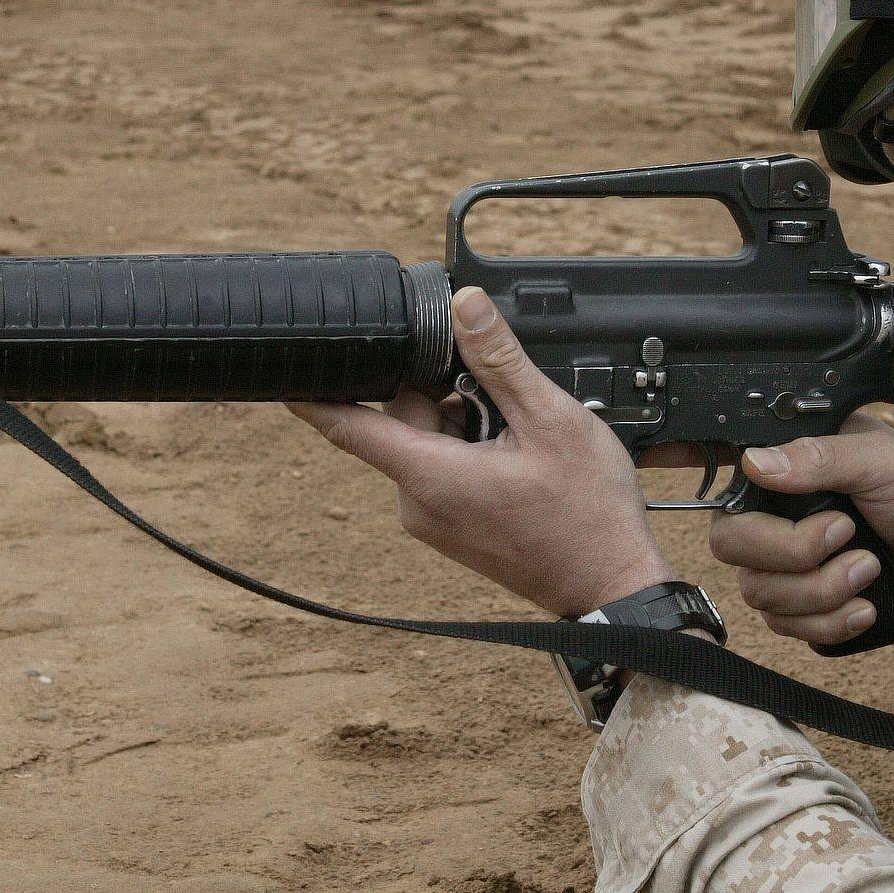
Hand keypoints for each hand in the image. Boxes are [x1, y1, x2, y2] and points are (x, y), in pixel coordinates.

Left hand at [289, 288, 671, 616]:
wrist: (610, 585)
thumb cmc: (587, 514)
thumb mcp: (549, 420)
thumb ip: (500, 361)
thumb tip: (465, 307)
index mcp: (430, 475)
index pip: (348, 427)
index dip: (313, 395)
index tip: (283, 372)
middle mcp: (419, 502)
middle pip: (402, 419)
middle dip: (444, 392)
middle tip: (503, 397)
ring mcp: (434, 520)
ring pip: (426, 441)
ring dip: (464, 421)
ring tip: (520, 435)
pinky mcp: (450, 528)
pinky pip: (441, 468)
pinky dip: (470, 448)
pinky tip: (516, 454)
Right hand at [712, 419, 893, 695]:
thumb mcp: (883, 461)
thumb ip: (821, 456)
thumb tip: (755, 463)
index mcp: (781, 463)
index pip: (718, 467)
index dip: (683, 460)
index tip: (703, 470)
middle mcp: (766, 512)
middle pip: (728, 543)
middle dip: (792, 553)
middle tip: (848, 535)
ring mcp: (775, 563)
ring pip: (757, 592)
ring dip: (822, 589)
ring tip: (870, 568)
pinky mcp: (793, 606)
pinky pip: (783, 626)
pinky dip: (828, 622)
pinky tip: (863, 607)